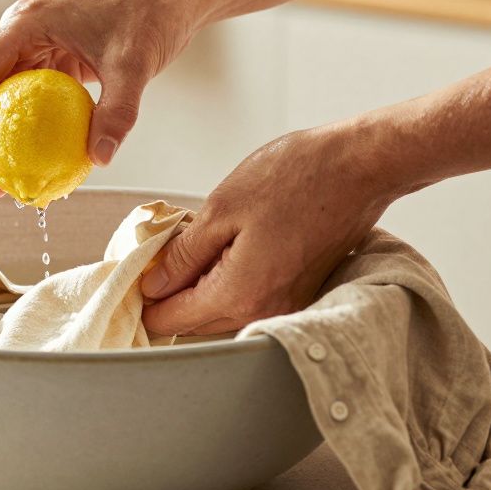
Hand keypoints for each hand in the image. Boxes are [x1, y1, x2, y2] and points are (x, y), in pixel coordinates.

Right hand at [0, 0, 200, 195]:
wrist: (172, 0)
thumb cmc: (150, 18)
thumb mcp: (134, 66)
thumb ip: (117, 112)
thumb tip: (100, 159)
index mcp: (24, 24)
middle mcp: (20, 33)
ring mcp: (35, 46)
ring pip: (3, 99)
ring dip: (3, 139)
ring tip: (13, 182)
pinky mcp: (52, 60)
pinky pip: (32, 100)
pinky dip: (32, 131)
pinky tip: (42, 164)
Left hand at [140, 124, 403, 334]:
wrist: (360, 166)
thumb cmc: (297, 177)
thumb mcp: (221, 209)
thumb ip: (183, 254)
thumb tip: (153, 283)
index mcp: (239, 294)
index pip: (170, 321)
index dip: (142, 300)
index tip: (130, 274)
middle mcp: (264, 311)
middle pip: (194, 323)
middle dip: (167, 295)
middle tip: (153, 255)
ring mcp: (285, 305)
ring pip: (221, 312)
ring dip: (197, 287)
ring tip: (187, 246)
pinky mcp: (299, 292)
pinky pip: (247, 298)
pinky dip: (226, 281)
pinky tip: (221, 248)